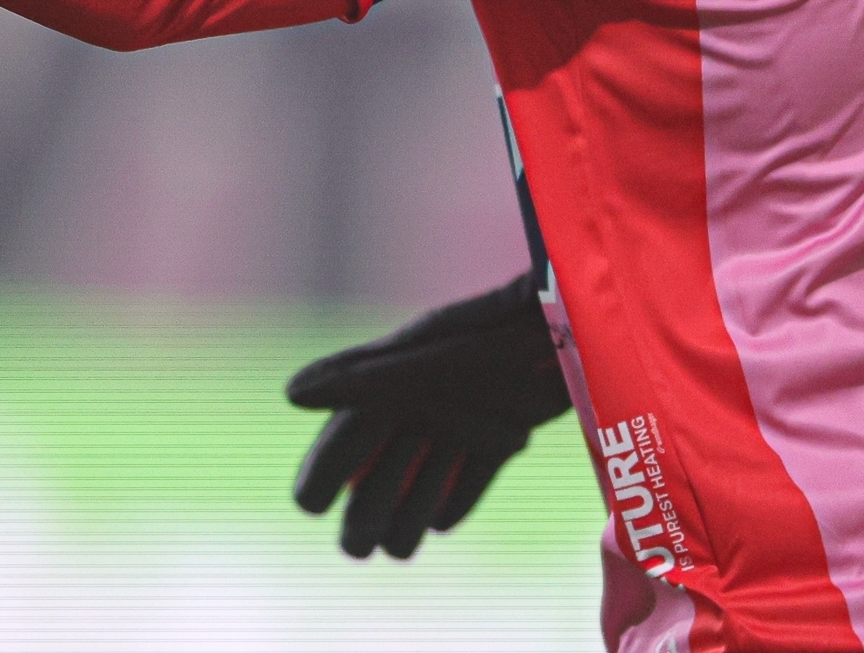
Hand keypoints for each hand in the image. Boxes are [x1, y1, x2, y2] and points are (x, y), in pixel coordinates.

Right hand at [287, 269, 570, 559]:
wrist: (573, 325)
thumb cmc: (499, 332)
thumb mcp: (428, 355)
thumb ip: (361, 376)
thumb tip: (290, 394)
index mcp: (385, 386)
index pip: (337, 447)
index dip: (319, 475)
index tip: (310, 505)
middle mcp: (413, 412)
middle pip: (371, 490)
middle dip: (367, 509)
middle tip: (364, 538)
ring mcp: (454, 431)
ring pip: (414, 500)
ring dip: (414, 504)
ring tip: (424, 493)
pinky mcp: (494, 446)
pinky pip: (458, 497)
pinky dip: (458, 497)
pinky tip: (459, 489)